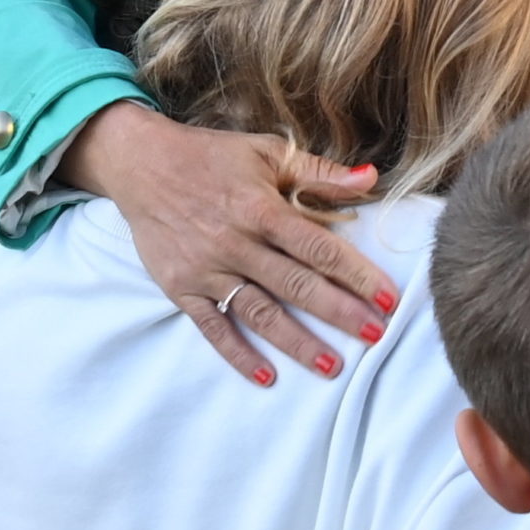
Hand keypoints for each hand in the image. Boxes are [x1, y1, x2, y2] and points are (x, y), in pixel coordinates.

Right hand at [58, 101, 392, 385]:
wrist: (140, 164)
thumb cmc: (212, 156)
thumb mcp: (269, 153)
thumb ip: (320, 173)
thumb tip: (370, 178)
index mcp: (261, 209)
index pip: (319, 248)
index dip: (357, 274)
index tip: (390, 298)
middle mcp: (235, 243)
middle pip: (296, 285)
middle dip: (338, 312)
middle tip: (375, 336)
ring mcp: (206, 269)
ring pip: (259, 312)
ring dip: (296, 342)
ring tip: (332, 365)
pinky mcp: (180, 288)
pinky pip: (212, 327)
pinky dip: (237, 353)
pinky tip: (266, 376)